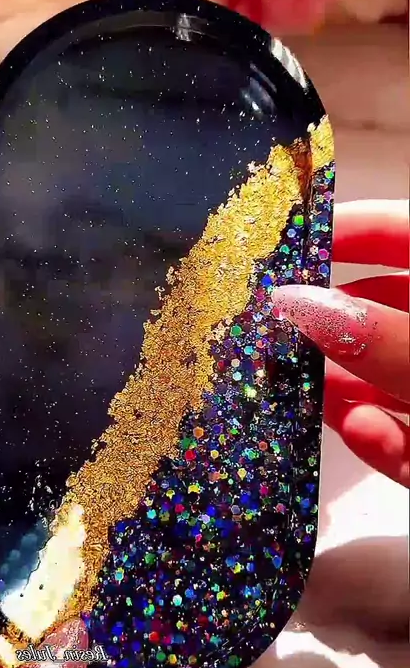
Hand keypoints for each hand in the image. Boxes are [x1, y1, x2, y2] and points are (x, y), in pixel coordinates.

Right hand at [273, 199, 408, 487]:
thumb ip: (382, 339)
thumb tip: (294, 305)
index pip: (402, 231)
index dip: (346, 229)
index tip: (282, 245)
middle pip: (383, 309)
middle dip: (329, 326)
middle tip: (272, 334)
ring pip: (388, 377)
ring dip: (349, 390)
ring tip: (307, 393)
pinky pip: (408, 436)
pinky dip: (384, 438)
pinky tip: (362, 432)